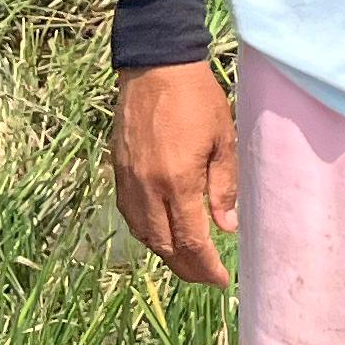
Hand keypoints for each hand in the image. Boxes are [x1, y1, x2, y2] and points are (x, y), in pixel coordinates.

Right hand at [112, 63, 239, 287]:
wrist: (155, 64)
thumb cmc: (197, 98)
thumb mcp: (222, 139)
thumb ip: (224, 187)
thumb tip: (226, 228)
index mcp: (177, 182)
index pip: (191, 241)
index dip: (206, 266)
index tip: (222, 280)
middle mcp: (148, 188)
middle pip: (164, 246)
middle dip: (186, 268)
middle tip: (207, 277)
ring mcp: (129, 180)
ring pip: (143, 234)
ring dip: (165, 254)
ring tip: (187, 261)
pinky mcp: (118, 170)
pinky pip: (130, 214)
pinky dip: (147, 232)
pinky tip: (161, 233)